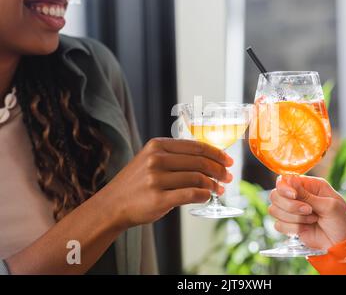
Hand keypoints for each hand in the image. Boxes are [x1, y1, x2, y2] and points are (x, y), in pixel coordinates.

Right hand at [105, 138, 233, 228]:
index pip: (196, 146)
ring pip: (198, 178)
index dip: (216, 153)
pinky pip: (191, 194)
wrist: (112, 205)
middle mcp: (156, 159)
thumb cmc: (136, 184)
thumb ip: (174, 156)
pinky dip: (205, 195)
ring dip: (214, 184)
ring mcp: (156, 179)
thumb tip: (208, 159)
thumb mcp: (150, 160)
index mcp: (157, 146)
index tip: (228, 160)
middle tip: (228, 176)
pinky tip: (208, 196)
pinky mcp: (159, 199)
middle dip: (219, 169)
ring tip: (219, 188)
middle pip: (200, 162)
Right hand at [269, 175, 345, 249]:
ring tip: (312, 219)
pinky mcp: (290, 225)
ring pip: (274, 210)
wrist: (344, 243)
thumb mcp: (328, 205)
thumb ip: (307, 195)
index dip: (284, 188)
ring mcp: (292, 211)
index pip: (284, 180)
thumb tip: (289, 179)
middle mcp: (298, 196)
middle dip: (290, 206)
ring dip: (294, 218)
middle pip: (275, 195)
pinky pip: (278, 225)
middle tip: (309, 211)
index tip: (294, 196)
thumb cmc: (342, 220)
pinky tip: (306, 228)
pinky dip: (292, 228)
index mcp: (308, 185)